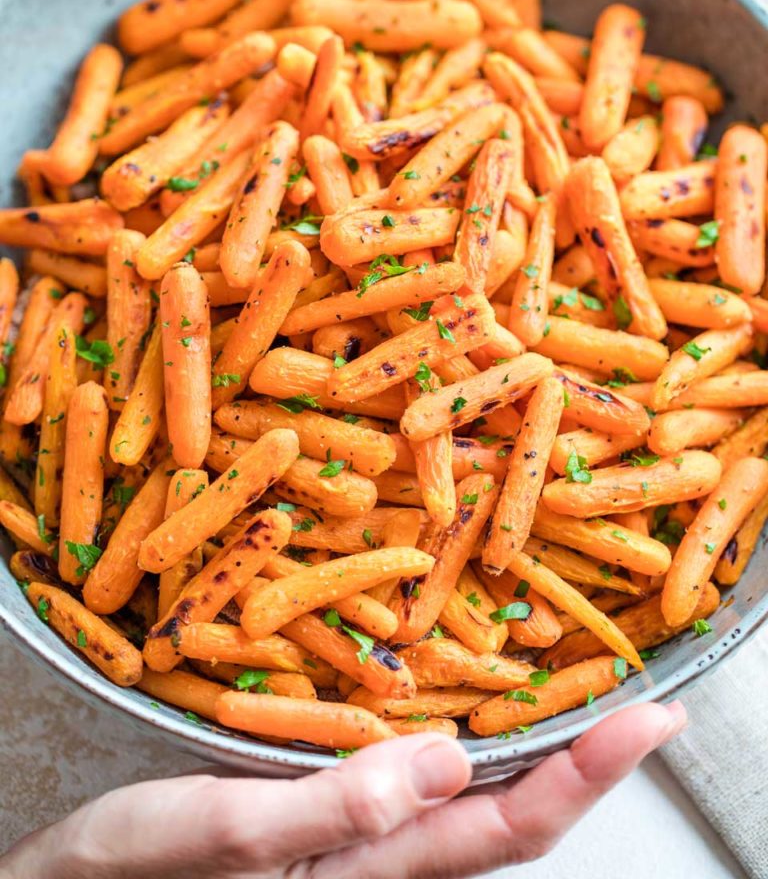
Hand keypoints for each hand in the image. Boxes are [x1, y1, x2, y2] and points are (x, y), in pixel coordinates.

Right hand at [1, 701, 684, 877]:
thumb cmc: (137, 872)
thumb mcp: (227, 835)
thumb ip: (337, 808)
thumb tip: (449, 761)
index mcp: (372, 873)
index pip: (508, 826)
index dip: (587, 774)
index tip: (649, 718)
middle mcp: (382, 858)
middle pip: (509, 813)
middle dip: (580, 756)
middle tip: (635, 697)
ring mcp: (357, 836)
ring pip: (469, 793)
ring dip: (530, 741)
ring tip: (572, 687)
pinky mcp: (326, 809)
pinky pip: (413, 771)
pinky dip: (457, 728)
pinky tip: (461, 691)